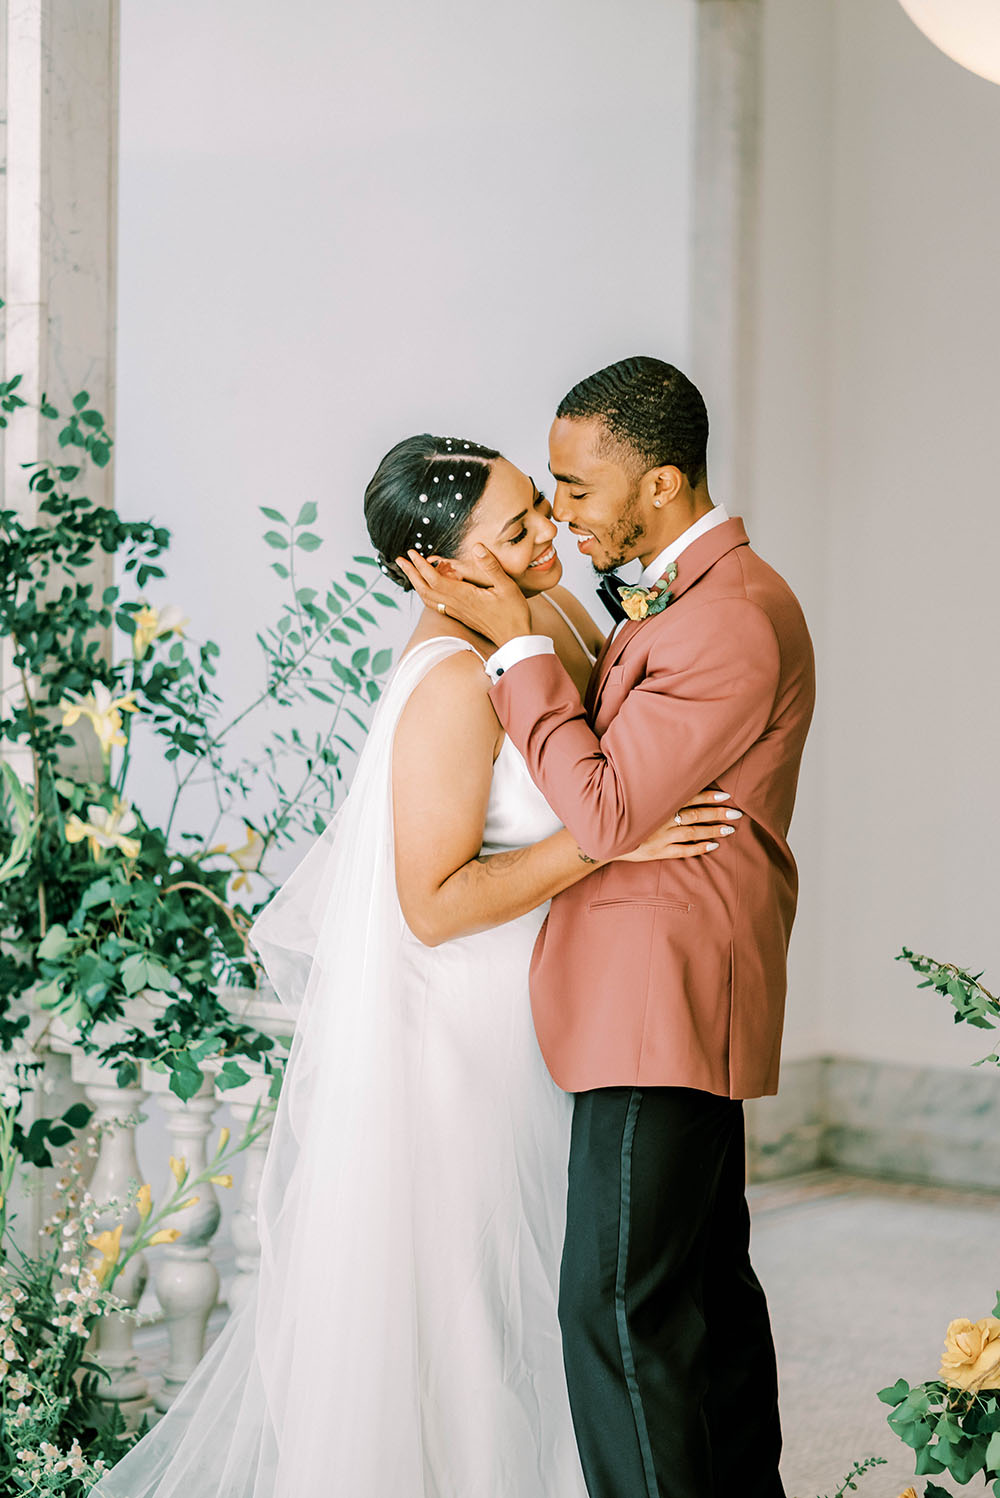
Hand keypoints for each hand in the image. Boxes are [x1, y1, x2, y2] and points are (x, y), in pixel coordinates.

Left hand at [395, 545, 532, 646]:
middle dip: (411, 573)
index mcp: (464, 596)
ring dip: (417, 584)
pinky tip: (428, 589)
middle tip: (400, 560)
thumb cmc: (513, 614)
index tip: (412, 553)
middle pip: (426, 589)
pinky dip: (427, 594)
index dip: (421, 566)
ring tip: (409, 572)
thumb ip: (490, 566)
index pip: (435, 579)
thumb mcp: (507, 586)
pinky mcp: (460, 616)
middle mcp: (457, 605)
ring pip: (429, 598)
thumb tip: (477, 547)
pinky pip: (437, 605)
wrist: (514, 641)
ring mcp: (457, 612)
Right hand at [617, 792, 742, 862]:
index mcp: (658, 803)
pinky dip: (699, 848)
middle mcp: (660, 819)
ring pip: (692, 832)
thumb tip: (680, 781)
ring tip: (729, 829)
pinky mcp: (657, 852)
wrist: (605, 836)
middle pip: (695, 815)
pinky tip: (714, 846)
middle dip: (716, 813)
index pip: (688, 797)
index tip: (726, 796)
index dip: (708, 796)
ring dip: (712, 830)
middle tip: (736, 813)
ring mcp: (659, 837)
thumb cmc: (623, 814)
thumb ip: (657, 793)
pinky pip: (682, 851)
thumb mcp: (637, 798)